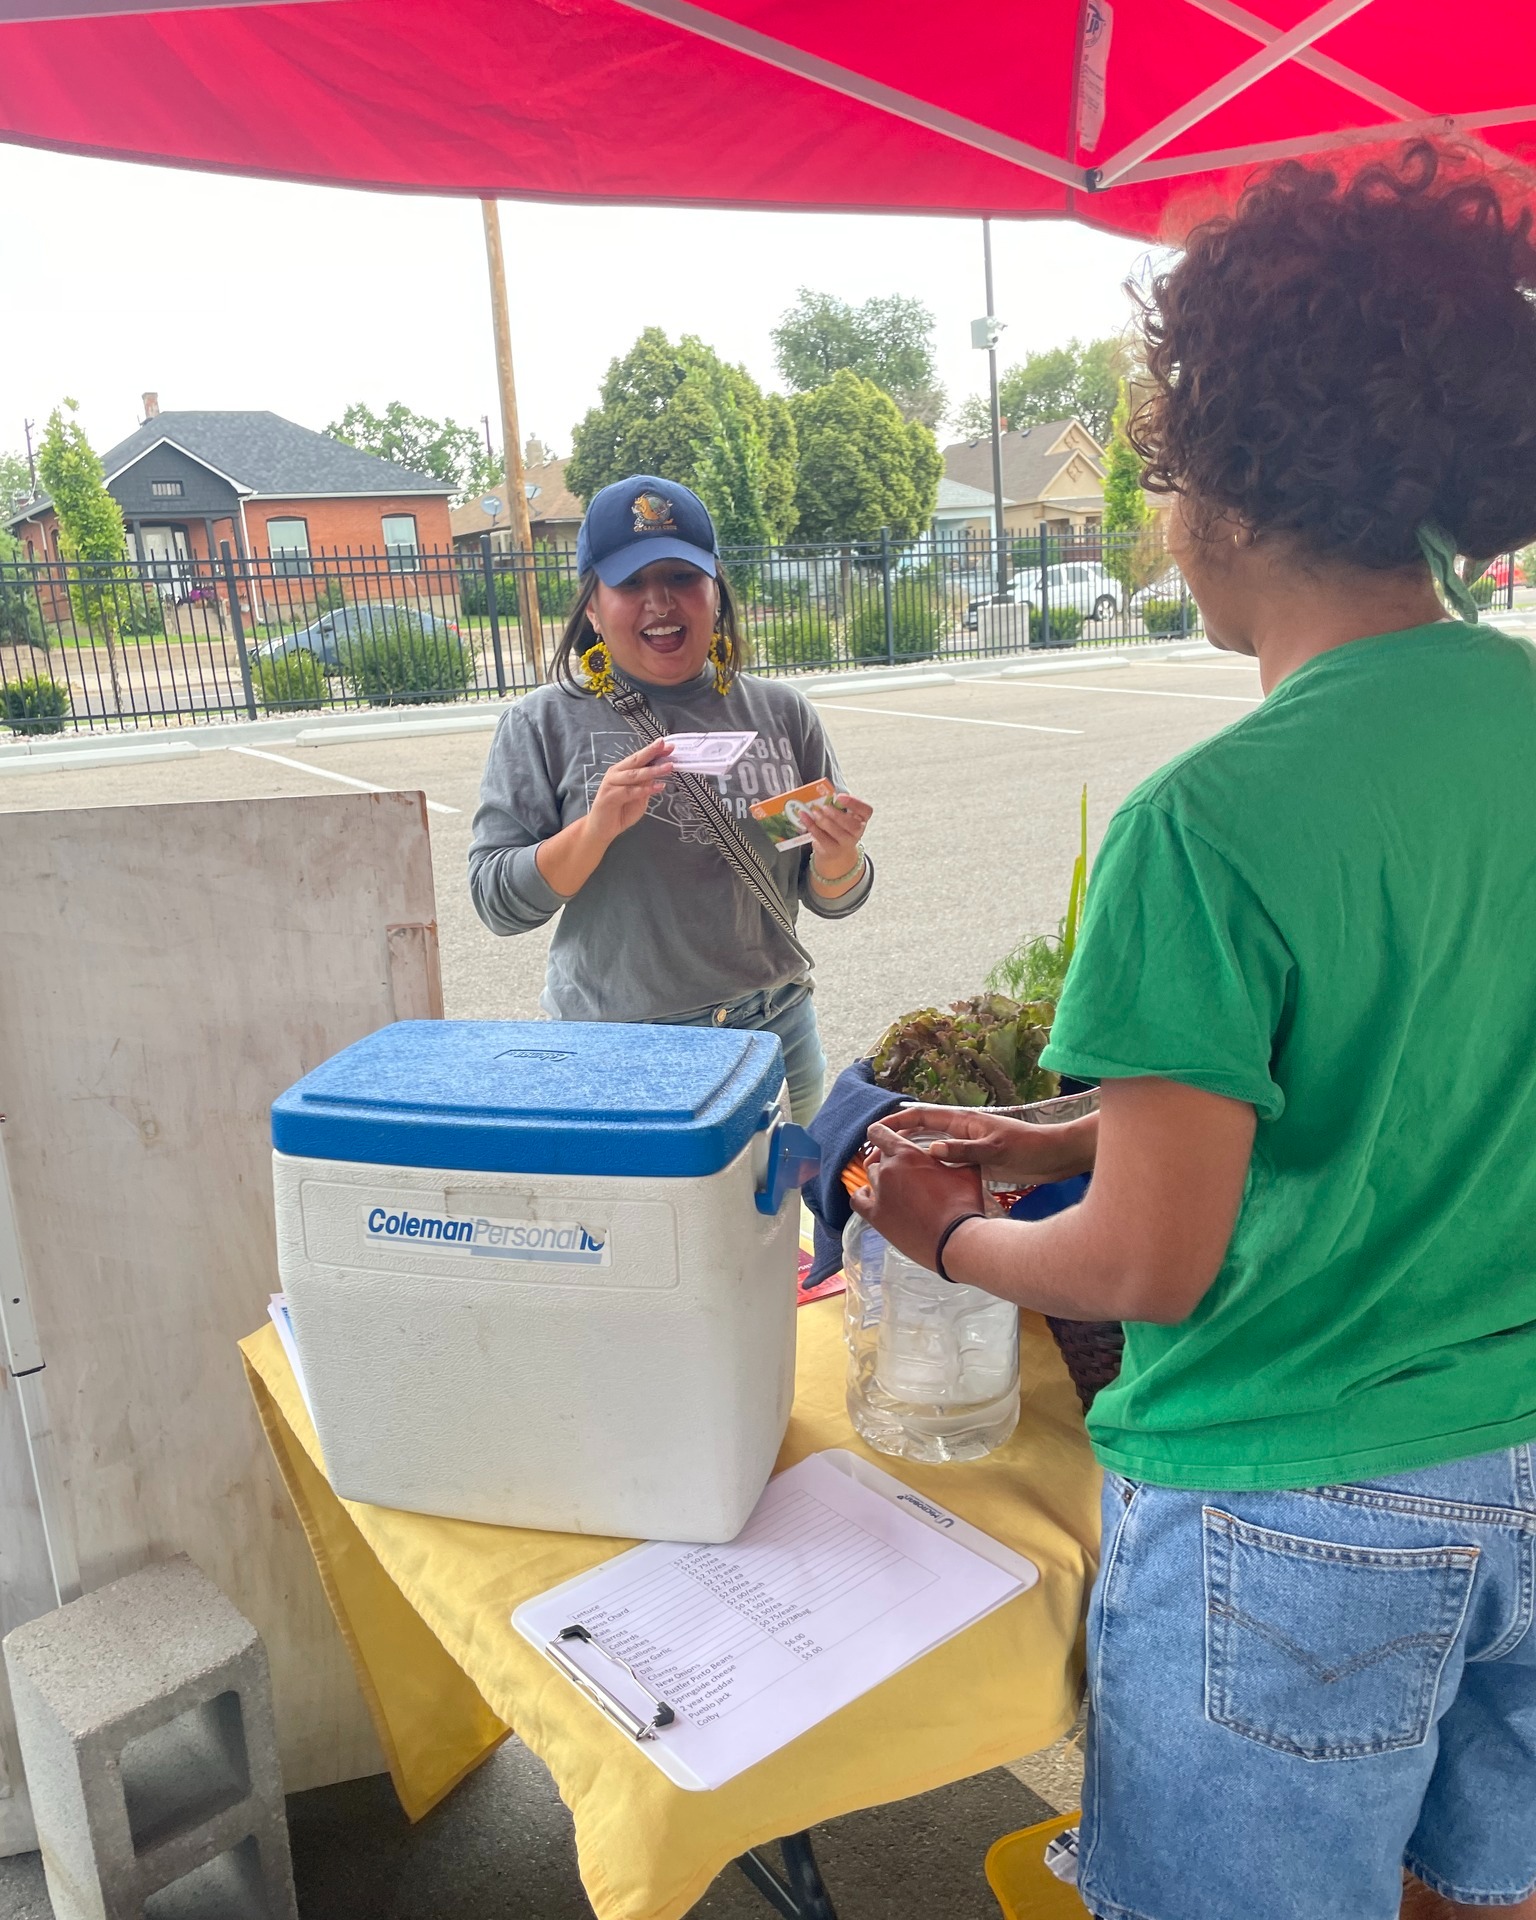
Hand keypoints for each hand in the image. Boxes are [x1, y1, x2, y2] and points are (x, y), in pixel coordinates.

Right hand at [585, 739, 673, 849]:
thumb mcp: (639, 796)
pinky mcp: (609, 796)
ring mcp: (611, 784)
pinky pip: (630, 791)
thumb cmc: (620, 811)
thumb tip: (659, 771)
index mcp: (622, 770)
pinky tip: (658, 787)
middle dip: (652, 752)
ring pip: (634, 775)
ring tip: (669, 767)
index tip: (668, 745)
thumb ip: (646, 784)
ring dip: (653, 770)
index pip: (640, 758)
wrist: (601, 829)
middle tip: (667, 746)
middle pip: (636, 761)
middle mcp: (615, 774)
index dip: (654, 751)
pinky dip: (645, 789)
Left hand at [805, 791, 872, 885]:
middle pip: (853, 825)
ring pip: (838, 834)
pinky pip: (822, 838)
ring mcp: (846, 843)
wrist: (835, 850)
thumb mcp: (841, 814)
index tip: (840, 797)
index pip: (866, 811)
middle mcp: (858, 832)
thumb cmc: (838, 826)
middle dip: (837, 816)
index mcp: (862, 818)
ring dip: (824, 822)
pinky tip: (804, 817)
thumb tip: (821, 793)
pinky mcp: (832, 850)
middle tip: (825, 807)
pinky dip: (812, 827)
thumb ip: (836, 805)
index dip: (855, 803)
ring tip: (814, 812)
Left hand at [848, 1121, 985, 1271]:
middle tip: (906, 1170)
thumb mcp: (966, 1171)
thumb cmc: (962, 1204)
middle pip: (879, 1158)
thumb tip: (958, 1152)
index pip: (879, 1133)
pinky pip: (858, 1200)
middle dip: (891, 1160)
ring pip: (871, 1176)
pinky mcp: (876, 1217)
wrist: (956, 1240)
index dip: (881, 1134)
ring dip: (881, 1178)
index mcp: (906, 1154)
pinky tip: (871, 1196)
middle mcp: (888, 1171)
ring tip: (897, 1186)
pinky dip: (863, 1195)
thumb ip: (956, 1156)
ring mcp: (879, 1194)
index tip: (886, 1138)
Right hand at [880, 1104, 1096, 1184]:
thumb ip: (964, 1151)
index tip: (873, 1130)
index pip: (921, 1116)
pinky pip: (944, 1164)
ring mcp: (967, 1148)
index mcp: (963, 1121)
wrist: (1057, 1157)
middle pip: (921, 1131)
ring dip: (909, 1156)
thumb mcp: (996, 1149)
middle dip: (896, 1139)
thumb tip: (931, 1150)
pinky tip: (919, 1185)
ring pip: (930, 1149)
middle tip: (874, 1155)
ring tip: (889, 1171)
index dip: (896, 1121)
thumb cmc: (1029, 1148)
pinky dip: (928, 1170)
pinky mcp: (975, 1163)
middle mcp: (961, 1132)